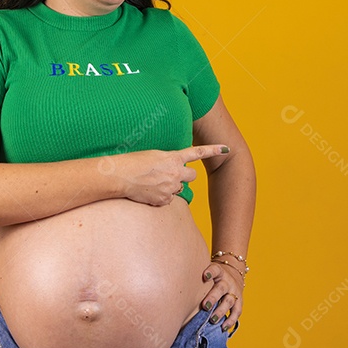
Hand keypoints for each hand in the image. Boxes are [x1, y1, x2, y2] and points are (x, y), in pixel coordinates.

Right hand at [112, 144, 229, 205]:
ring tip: (153, 182)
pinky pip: (168, 199)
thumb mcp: (154, 156)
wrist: (121, 176)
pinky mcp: (164, 200)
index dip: (213, 150)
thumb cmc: (133, 162)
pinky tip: (148, 191)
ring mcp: (171, 187)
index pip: (198, 152)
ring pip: (179, 189)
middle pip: (192, 177)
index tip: (226, 148)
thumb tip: (172, 172)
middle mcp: (176, 173)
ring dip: (171, 186)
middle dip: (185, 177)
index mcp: (173, 157)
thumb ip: (168, 161)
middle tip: (171, 175)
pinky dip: (161, 197)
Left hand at [200, 259, 243, 331]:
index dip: (211, 272)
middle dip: (213, 297)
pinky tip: (223, 327)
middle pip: (221, 288)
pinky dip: (230, 320)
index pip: (216, 269)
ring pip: (229, 301)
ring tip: (212, 320)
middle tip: (205, 306)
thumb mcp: (208, 272)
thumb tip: (176, 288)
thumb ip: (197, 278)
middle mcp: (227, 282)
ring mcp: (234, 292)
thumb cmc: (214, 277)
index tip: (205, 275)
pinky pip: (236, 312)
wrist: (234, 275)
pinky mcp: (239, 302)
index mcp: (219, 272)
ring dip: (221, 311)